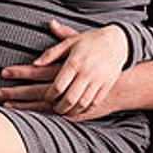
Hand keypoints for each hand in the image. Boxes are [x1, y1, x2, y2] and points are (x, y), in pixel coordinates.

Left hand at [14, 20, 128, 115]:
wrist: (118, 41)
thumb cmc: (91, 41)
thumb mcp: (70, 42)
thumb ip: (51, 53)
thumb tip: (34, 63)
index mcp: (74, 62)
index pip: (57, 86)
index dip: (49, 96)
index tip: (46, 98)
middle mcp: (86, 73)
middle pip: (69, 98)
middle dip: (58, 107)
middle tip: (54, 108)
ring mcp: (98, 81)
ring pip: (81, 104)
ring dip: (71, 111)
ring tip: (63, 111)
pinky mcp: (106, 85)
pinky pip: (94, 103)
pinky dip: (84, 109)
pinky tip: (77, 110)